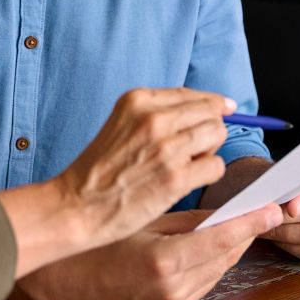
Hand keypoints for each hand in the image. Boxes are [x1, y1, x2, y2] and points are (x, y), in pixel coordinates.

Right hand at [0, 88, 233, 276]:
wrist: (76, 205)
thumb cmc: (99, 170)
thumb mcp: (122, 124)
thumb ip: (156, 114)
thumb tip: (209, 107)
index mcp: (138, 100)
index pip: (192, 93)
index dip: (210, 104)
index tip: (223, 111)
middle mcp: (153, 118)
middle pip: (210, 111)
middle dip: (210, 129)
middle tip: (194, 150)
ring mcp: (166, 147)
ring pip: (218, 134)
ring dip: (210, 151)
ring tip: (187, 165)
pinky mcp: (176, 177)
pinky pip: (216, 166)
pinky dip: (208, 174)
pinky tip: (187, 182)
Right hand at [5, 205, 281, 299]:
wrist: (55, 284)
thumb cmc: (90, 244)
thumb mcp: (139, 222)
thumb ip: (184, 221)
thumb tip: (222, 214)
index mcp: (164, 262)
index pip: (223, 240)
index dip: (252, 222)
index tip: (274, 208)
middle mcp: (172, 290)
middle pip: (226, 257)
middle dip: (246, 232)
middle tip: (265, 207)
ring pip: (218, 272)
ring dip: (231, 247)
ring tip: (244, 222)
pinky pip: (202, 284)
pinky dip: (212, 263)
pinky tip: (215, 244)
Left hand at [264, 167, 299, 262]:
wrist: (297, 195)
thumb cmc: (291, 182)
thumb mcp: (288, 173)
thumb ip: (284, 180)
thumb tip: (273, 195)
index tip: (291, 208)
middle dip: (285, 217)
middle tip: (264, 217)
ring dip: (284, 233)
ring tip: (267, 226)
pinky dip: (291, 248)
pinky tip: (279, 239)